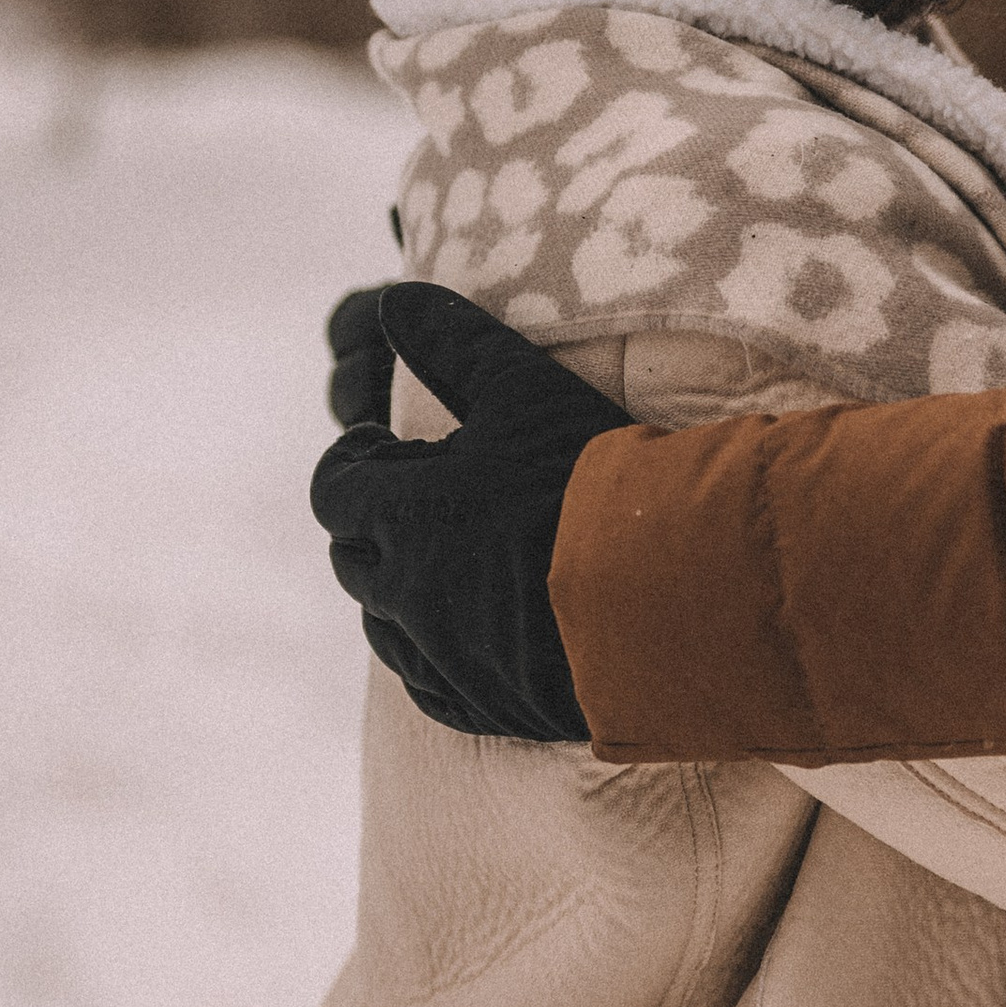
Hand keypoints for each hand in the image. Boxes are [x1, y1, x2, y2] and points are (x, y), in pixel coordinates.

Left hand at [309, 283, 628, 739]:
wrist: (672, 598)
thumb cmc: (597, 485)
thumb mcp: (525, 391)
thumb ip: (455, 343)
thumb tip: (392, 299)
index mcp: (402, 519)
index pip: (333, 490)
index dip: (353, 461)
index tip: (381, 444)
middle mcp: (405, 597)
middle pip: (353, 558)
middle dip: (375, 521)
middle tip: (424, 494)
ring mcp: (441, 660)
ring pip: (385, 625)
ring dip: (403, 588)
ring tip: (454, 559)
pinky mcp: (484, 707)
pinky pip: (431, 682)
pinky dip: (438, 650)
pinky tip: (477, 626)